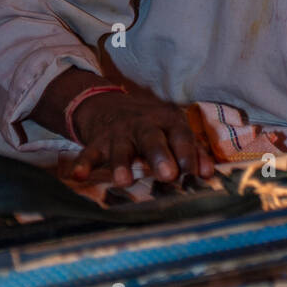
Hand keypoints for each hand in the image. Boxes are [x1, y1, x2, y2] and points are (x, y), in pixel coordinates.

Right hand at [65, 87, 215, 202]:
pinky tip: (77, 176)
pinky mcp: (97, 141)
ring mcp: (119, 133)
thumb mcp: (173, 130)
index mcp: (167, 121)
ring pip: (120, 148)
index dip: (189, 154)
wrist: (110, 105)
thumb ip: (192, 151)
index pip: (180, 135)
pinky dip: (83, 163)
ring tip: (124, 181)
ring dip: (121, 164)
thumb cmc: (152, 125)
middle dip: (159, 156)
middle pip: (152, 139)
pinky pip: (89, 152)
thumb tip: (209, 174)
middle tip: (167, 175)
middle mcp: (143, 125)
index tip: (195, 174)